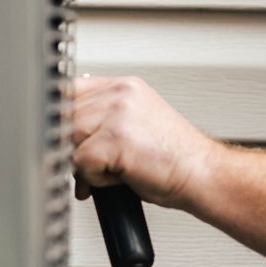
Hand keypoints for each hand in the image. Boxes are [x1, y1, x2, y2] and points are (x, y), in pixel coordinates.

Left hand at [71, 75, 217, 208]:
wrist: (202, 175)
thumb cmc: (173, 160)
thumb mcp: (135, 126)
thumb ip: (102, 122)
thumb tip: (62, 137)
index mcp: (125, 86)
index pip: (70, 90)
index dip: (63, 119)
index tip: (67, 140)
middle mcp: (120, 94)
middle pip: (64, 116)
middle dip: (72, 147)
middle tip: (95, 167)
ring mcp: (117, 114)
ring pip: (68, 139)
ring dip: (85, 163)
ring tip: (114, 171)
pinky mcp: (115, 139)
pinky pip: (80, 162)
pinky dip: (96, 180)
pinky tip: (122, 178)